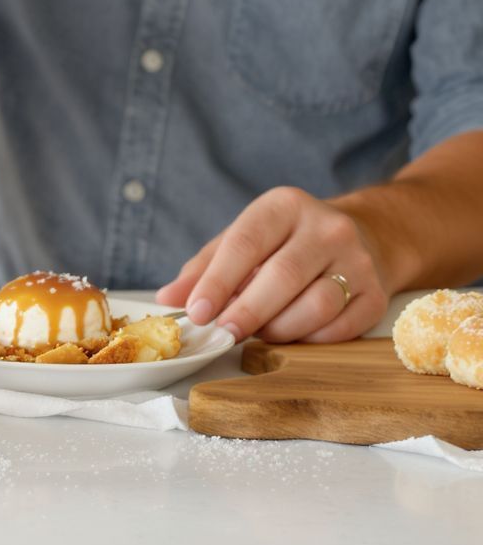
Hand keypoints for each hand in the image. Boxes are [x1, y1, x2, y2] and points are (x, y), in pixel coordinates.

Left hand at [155, 187, 389, 342]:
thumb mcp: (241, 240)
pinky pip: (342, 327)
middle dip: (247, 311)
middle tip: (223, 333)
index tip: (196, 311)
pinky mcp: (377, 293)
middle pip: (283, 276)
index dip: (218, 281)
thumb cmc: (285, 243)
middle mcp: (326, 227)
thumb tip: (167, 299)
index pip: (246, 243)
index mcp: (284, 206)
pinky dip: (310, 338)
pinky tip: (292, 335)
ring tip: (257, 332)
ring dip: (279, 328)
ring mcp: (358, 260)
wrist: (363, 237)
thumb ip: (203, 269)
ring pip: (316, 304)